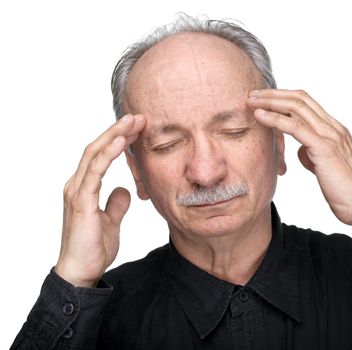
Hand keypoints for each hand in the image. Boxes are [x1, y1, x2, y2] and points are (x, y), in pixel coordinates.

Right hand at [55, 114, 145, 286]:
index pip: (100, 155)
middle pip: (97, 148)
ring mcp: (77, 191)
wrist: (81, 271)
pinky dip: (108, 154)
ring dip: (114, 135)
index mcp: (84, 187)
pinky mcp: (81, 201)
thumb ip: (115, 203)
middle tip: (138, 116)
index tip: (137, 127)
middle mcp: (77, 184)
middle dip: (117, 130)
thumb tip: (124, 190)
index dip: (117, 139)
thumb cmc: (93, 247)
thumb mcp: (111, 220)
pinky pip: (95, 171)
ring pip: (94, 154)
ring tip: (133, 121)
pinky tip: (121, 141)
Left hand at [246, 89, 351, 242]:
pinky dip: (275, 119)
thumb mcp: (325, 167)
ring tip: (250, 100)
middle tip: (252, 94)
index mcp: (333, 130)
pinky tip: (259, 116)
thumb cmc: (345, 191)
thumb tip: (300, 150)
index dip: (282, 98)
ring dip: (270, 101)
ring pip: (297, 107)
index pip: (306, 103)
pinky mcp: (325, 148)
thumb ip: (313, 154)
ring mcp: (331, 136)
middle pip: (300, 99)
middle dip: (273, 94)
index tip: (262, 99)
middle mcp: (333, 128)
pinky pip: (296, 127)